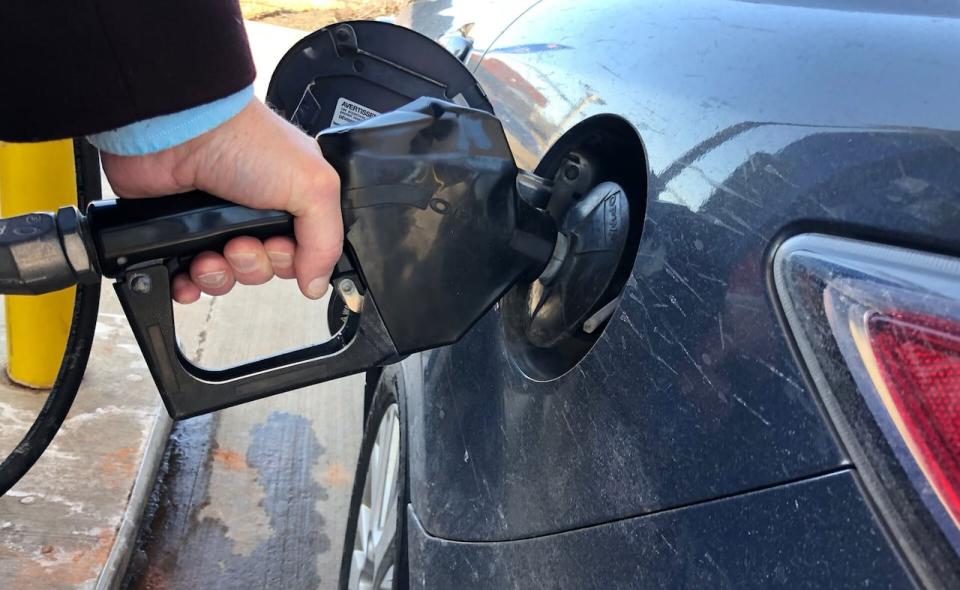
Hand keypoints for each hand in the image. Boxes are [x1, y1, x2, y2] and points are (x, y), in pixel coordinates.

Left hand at [100, 98, 341, 303]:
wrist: (177, 130)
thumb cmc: (241, 140)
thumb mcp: (313, 186)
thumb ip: (326, 241)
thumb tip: (317, 284)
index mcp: (292, 200)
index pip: (302, 253)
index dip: (291, 260)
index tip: (278, 245)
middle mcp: (255, 212)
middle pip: (265, 268)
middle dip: (252, 265)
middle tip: (240, 242)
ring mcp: (216, 222)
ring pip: (228, 277)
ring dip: (220, 275)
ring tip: (209, 254)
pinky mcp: (179, 233)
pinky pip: (188, 277)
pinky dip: (189, 284)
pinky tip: (188, 274)